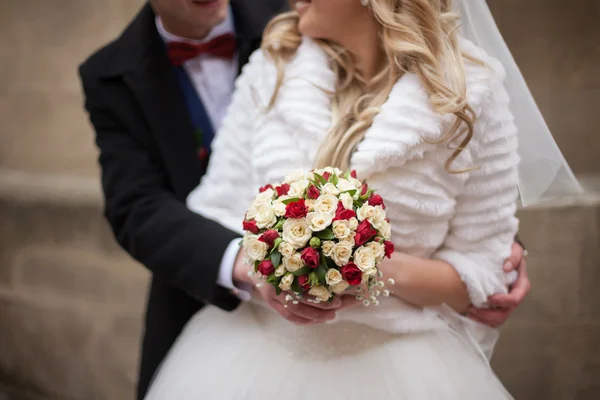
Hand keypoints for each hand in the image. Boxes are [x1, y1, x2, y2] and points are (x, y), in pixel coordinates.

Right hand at [232, 249, 356, 324]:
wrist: (249, 257)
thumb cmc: (274, 245)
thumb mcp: (288, 241)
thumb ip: (306, 243)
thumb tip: (334, 238)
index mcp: (280, 264)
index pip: (304, 282)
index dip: (322, 290)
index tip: (339, 294)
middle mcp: (274, 281)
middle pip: (300, 298)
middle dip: (322, 305)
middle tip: (339, 305)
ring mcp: (271, 293)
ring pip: (294, 310)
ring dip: (314, 315)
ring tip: (332, 316)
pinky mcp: (270, 301)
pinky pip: (287, 315)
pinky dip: (303, 320)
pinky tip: (316, 320)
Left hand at [467, 242, 530, 326]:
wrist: (503, 255)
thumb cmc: (509, 252)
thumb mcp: (515, 249)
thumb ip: (514, 256)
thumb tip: (506, 268)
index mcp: (521, 286)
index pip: (515, 299)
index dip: (502, 301)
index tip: (489, 298)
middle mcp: (515, 296)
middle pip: (505, 313)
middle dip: (489, 314)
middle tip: (472, 309)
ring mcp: (507, 303)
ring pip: (499, 319)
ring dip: (484, 319)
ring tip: (469, 313)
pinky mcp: (498, 305)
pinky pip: (492, 319)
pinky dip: (483, 320)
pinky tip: (471, 316)